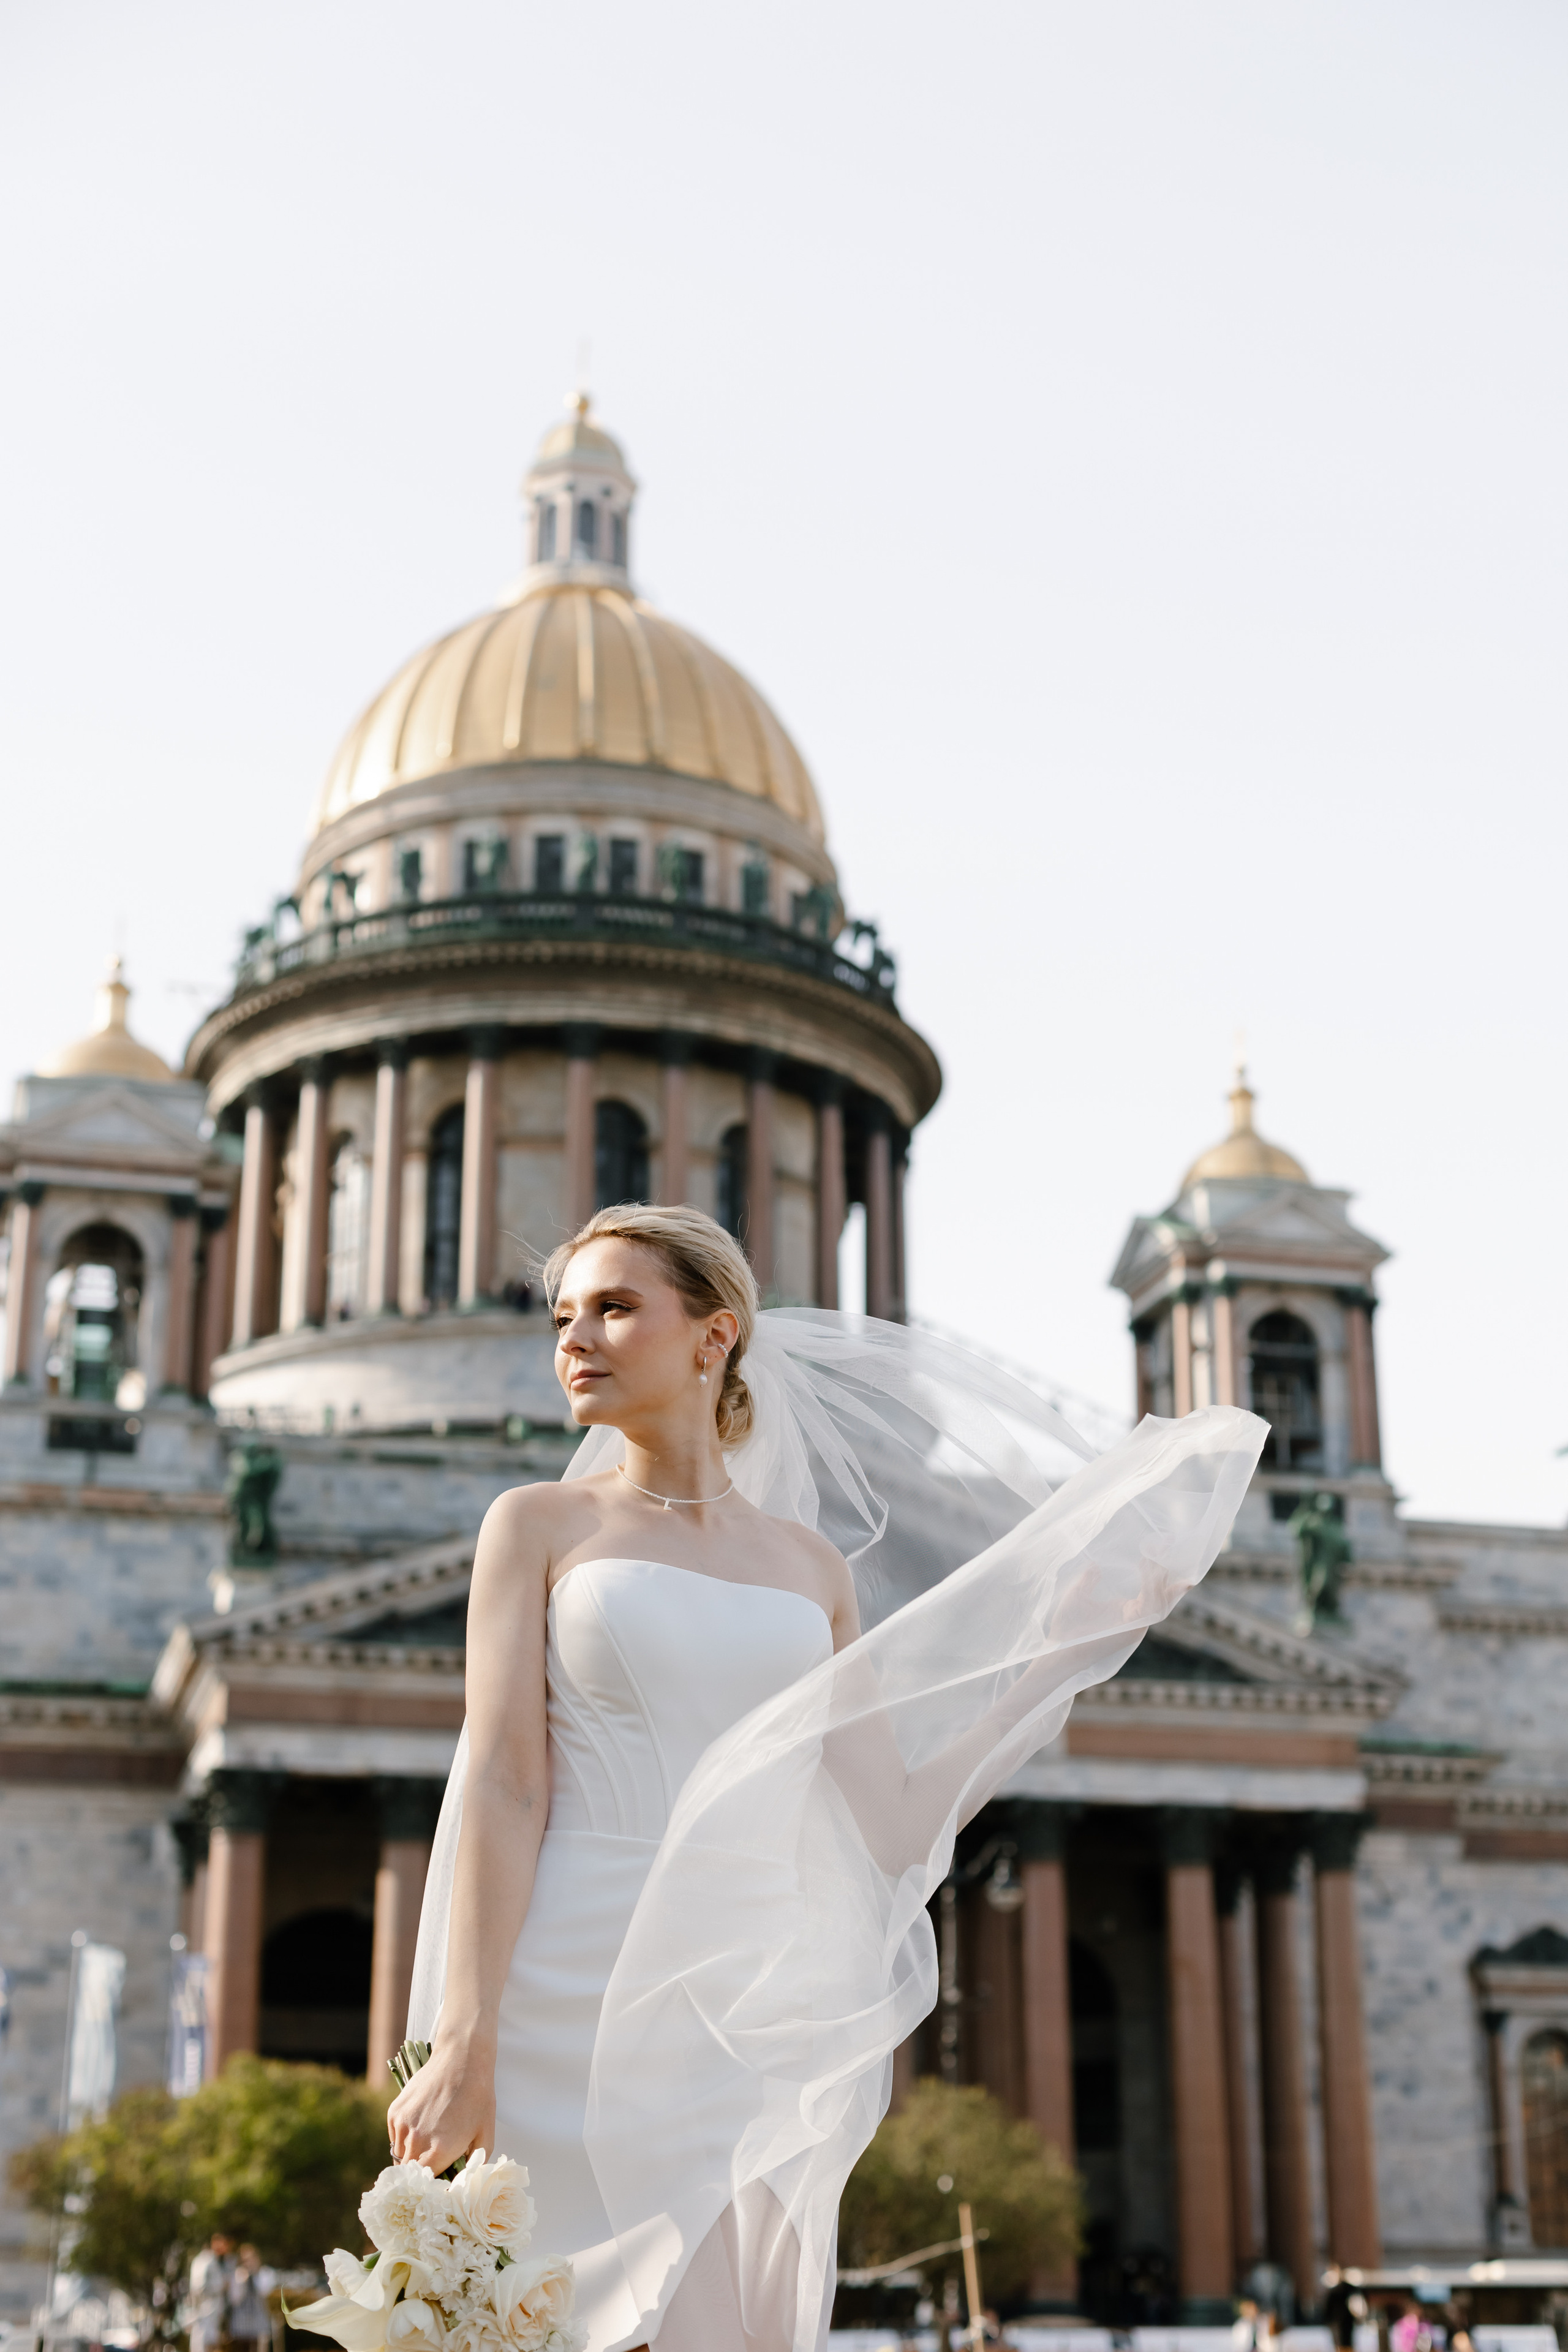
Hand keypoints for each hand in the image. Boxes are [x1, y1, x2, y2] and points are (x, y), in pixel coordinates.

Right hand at [386, 2036, 495, 2173]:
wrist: (461, 2060)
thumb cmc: (477, 2098)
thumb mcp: (485, 2135)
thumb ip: (473, 2167)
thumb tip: (461, 2185)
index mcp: (439, 2150)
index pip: (424, 2185)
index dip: (430, 2187)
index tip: (437, 2185)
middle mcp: (416, 2140)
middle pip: (409, 2173)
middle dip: (419, 2175)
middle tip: (433, 2166)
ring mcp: (402, 2124)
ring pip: (399, 2156)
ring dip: (411, 2156)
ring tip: (428, 2144)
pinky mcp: (394, 2111)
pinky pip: (394, 2137)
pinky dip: (404, 2138)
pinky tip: (421, 2126)